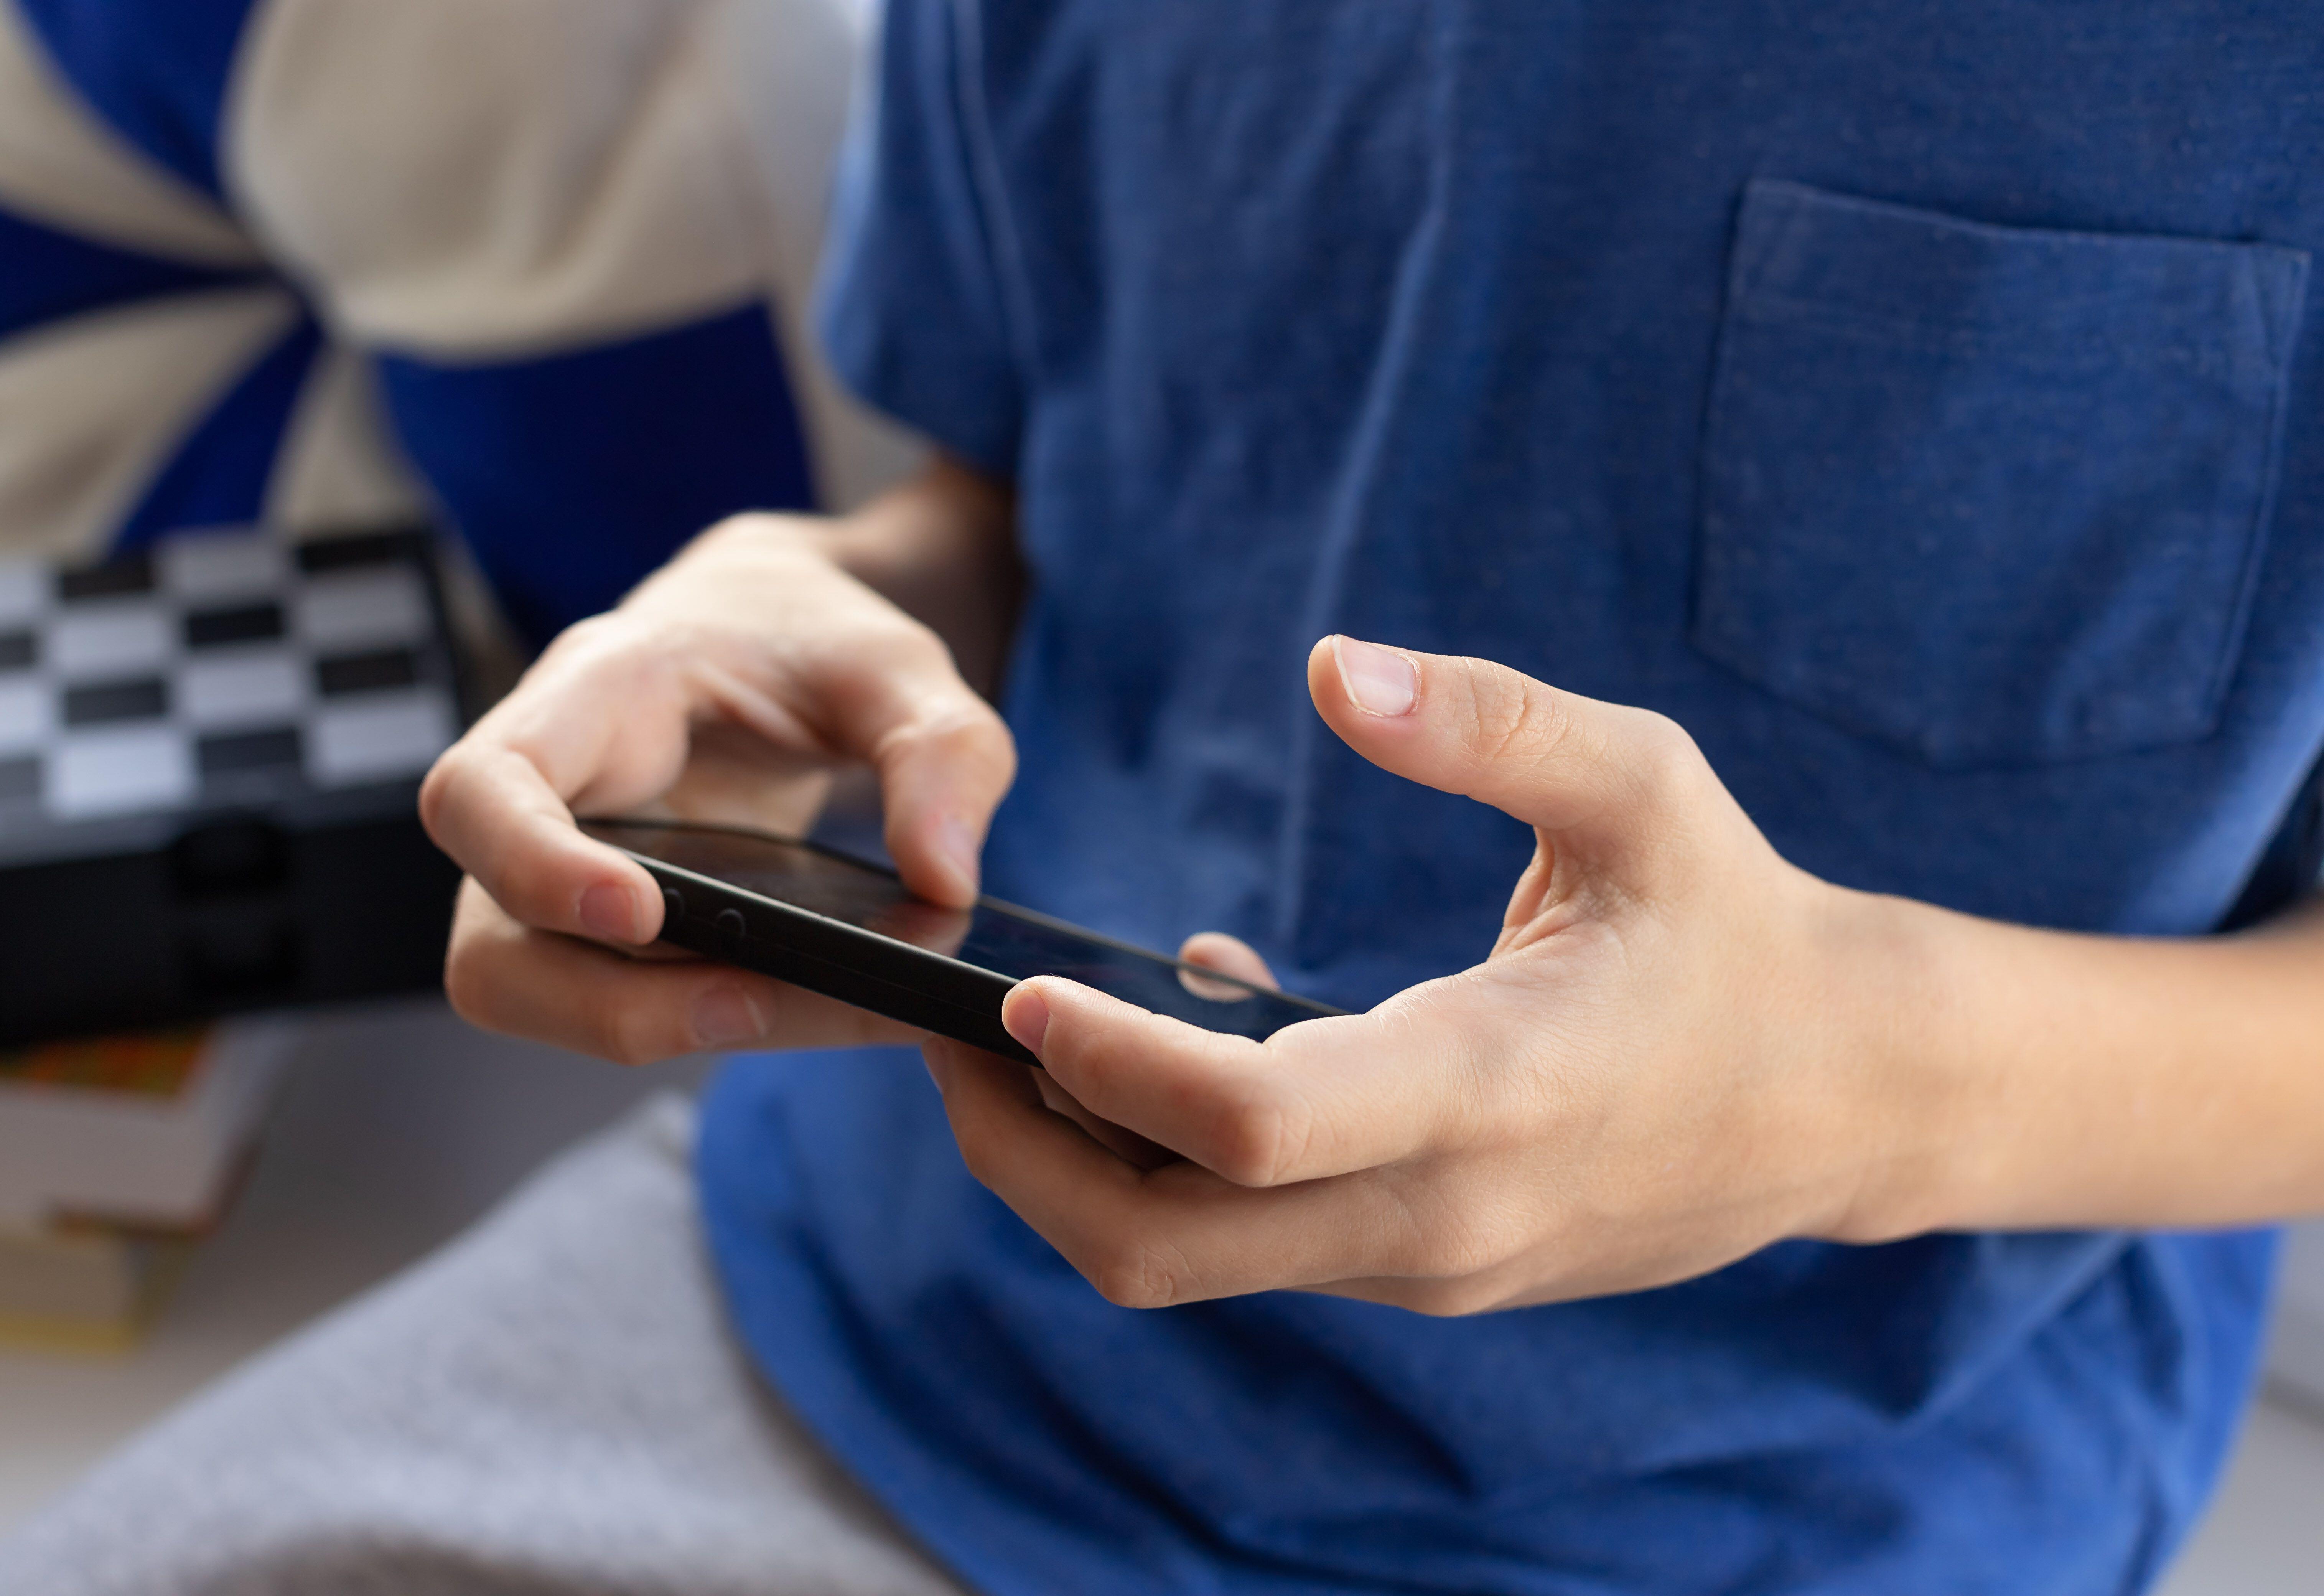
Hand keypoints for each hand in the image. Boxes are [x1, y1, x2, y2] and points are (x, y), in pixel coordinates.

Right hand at [423, 504, 1015, 1062]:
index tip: (641, 914)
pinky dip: (687, 1020)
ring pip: (528, 989)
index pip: (484, 787)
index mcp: (596, 693)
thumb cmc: (816, 639)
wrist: (774, 632)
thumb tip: (945, 884)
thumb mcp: (902, 666)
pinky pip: (600, 997)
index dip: (533, 866)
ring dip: (642, 1029)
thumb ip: (943, 751)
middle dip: (599, 1003)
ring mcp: (557, 865)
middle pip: (487, 936)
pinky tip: (796, 1010)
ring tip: (782, 1015)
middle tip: (748, 1006)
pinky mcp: (595, 920)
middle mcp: (549, 789)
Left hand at [924, 636, 1922, 1312]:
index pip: (1240, 1126)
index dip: (1099, 1060)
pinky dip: (1169, 1167)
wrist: (1840, 1098)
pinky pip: (1250, 1244)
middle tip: (942, 1033)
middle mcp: (1439, 1214)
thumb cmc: (1737, 925)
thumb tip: (1334, 666)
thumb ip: (1491, 724)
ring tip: (1019, 1038)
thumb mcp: (1643, 785)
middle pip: (1157, 1244)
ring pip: (1184, 1264)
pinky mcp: (1423, 1270)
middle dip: (1017, 1151)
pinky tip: (1177, 1046)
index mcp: (1489, 1093)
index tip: (1004, 987)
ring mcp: (1426, 1264)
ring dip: (1074, 1167)